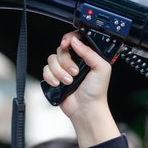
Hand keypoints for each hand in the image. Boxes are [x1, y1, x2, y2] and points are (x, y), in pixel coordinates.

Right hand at [42, 32, 120, 147]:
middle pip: (61, 49)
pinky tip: (59, 84)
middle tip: (75, 72)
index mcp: (87, 56)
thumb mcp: (101, 68)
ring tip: (69, 82)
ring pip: (52, 59)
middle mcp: (75, 60)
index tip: (67, 44)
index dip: (69, 39)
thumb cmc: (96, 91)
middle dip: (66, 62)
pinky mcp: (55, 77)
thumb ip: (90, 52)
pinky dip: (51, 77)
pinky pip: (45, 70)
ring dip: (60, 72)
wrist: (86, 109)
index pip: (75, 39)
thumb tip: (76, 41)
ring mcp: (64, 69)